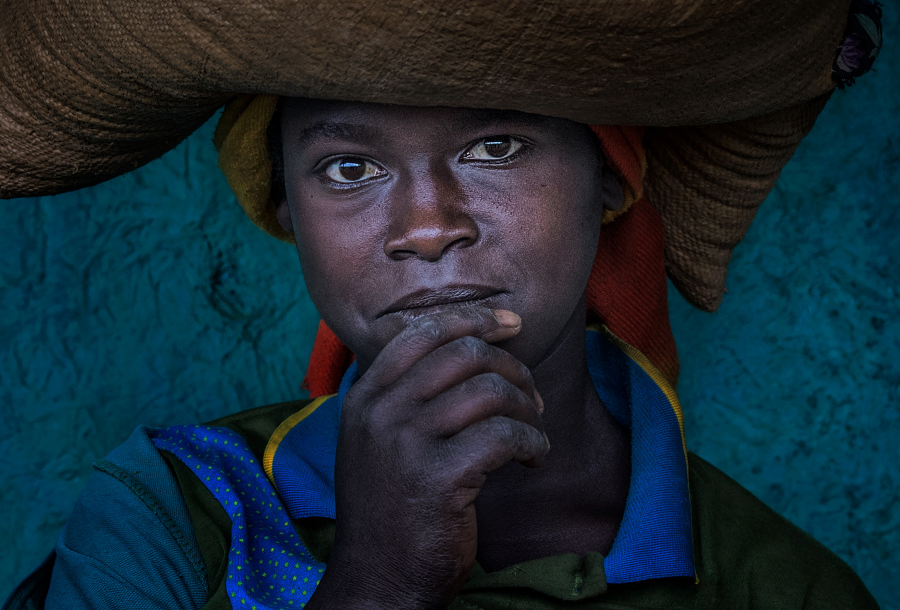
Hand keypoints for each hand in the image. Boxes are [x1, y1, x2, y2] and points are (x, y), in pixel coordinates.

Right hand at [305, 308, 547, 609]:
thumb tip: (467, 345)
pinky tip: (534, 457)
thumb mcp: (377, 440)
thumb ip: (404, 394)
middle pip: (464, 354)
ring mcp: (406, 443)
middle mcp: (381, 411)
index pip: (423, 332)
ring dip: (525, 408)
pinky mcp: (439, 478)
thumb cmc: (389, 508)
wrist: (377, 580)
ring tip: (533, 431)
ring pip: (489, 391)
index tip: (511, 323)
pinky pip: (504, 436)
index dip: (474, 318)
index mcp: (366, 396)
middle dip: (512, 367)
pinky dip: (532, 442)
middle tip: (531, 396)